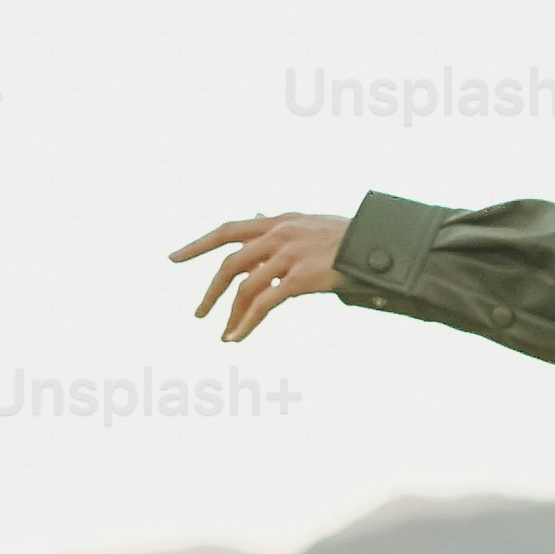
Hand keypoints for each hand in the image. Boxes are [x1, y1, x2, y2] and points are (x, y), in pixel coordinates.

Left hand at [174, 211, 346, 342]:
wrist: (380, 244)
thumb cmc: (348, 237)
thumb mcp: (309, 223)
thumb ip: (280, 225)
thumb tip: (257, 216)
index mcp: (277, 221)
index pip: (227, 230)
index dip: (197, 244)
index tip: (174, 258)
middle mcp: (278, 235)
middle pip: (230, 264)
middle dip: (211, 291)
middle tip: (198, 314)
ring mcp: (289, 255)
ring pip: (245, 287)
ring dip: (230, 314)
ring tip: (224, 335)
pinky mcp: (301, 277)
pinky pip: (265, 302)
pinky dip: (248, 322)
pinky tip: (239, 336)